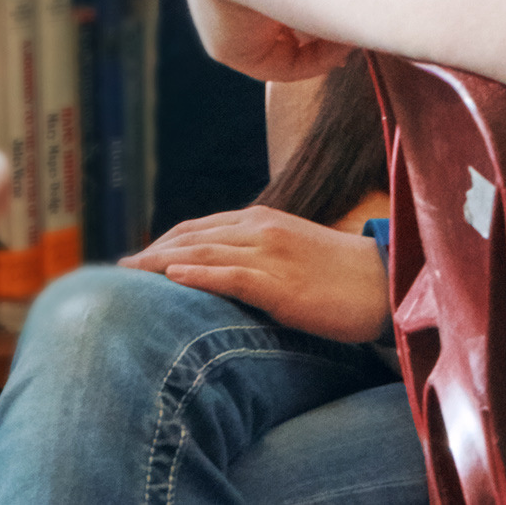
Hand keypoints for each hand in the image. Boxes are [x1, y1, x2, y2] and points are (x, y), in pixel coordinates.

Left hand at [125, 205, 391, 341]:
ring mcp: (270, 253)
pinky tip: (172, 279)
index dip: (164, 241)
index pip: (199, 226)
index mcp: (263, 220)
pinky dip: (198, 273)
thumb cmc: (342, 275)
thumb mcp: (294, 253)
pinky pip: (230, 275)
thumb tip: (226, 272)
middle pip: (192, 235)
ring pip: (203, 251)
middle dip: (152, 251)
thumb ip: (260, 254)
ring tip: (130, 274)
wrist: (384, 283)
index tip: (137, 258)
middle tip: (121, 270)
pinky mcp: (280, 284)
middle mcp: (261, 229)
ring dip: (160, 262)